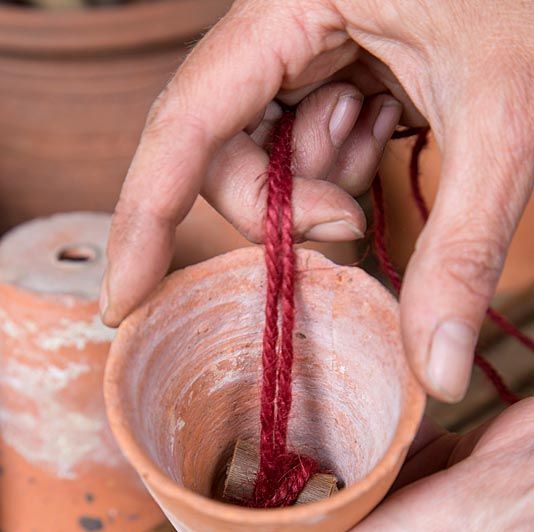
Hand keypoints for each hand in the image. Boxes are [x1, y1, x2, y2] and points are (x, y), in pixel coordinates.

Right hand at [102, 0, 533, 401]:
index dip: (144, 217)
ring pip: (264, 153)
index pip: (183, 121)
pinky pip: (303, 142)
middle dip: (282, 208)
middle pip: (222, 150)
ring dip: (322, 183)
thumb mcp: (501, 122)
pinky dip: (342, 165)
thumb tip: (436, 374)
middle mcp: (278, 19)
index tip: (125, 300)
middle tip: (346, 221)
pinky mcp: (327, 63)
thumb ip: (462, 248)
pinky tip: (389, 124)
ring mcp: (301, 42)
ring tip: (386, 134)